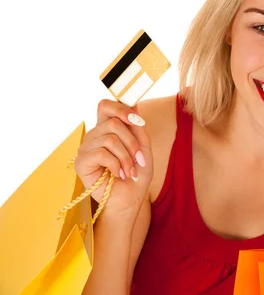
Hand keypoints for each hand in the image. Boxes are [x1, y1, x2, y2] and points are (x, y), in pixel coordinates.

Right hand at [73, 99, 153, 214]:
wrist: (131, 198)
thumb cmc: (137, 173)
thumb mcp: (143, 146)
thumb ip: (137, 126)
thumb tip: (133, 105)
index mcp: (107, 128)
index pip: (105, 106)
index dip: (121, 109)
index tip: (137, 121)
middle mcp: (94, 135)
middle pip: (114, 123)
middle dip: (132, 143)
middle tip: (139, 160)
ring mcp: (86, 148)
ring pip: (110, 139)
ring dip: (126, 157)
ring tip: (130, 171)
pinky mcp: (81, 162)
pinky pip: (101, 153)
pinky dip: (116, 165)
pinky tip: (119, 175)